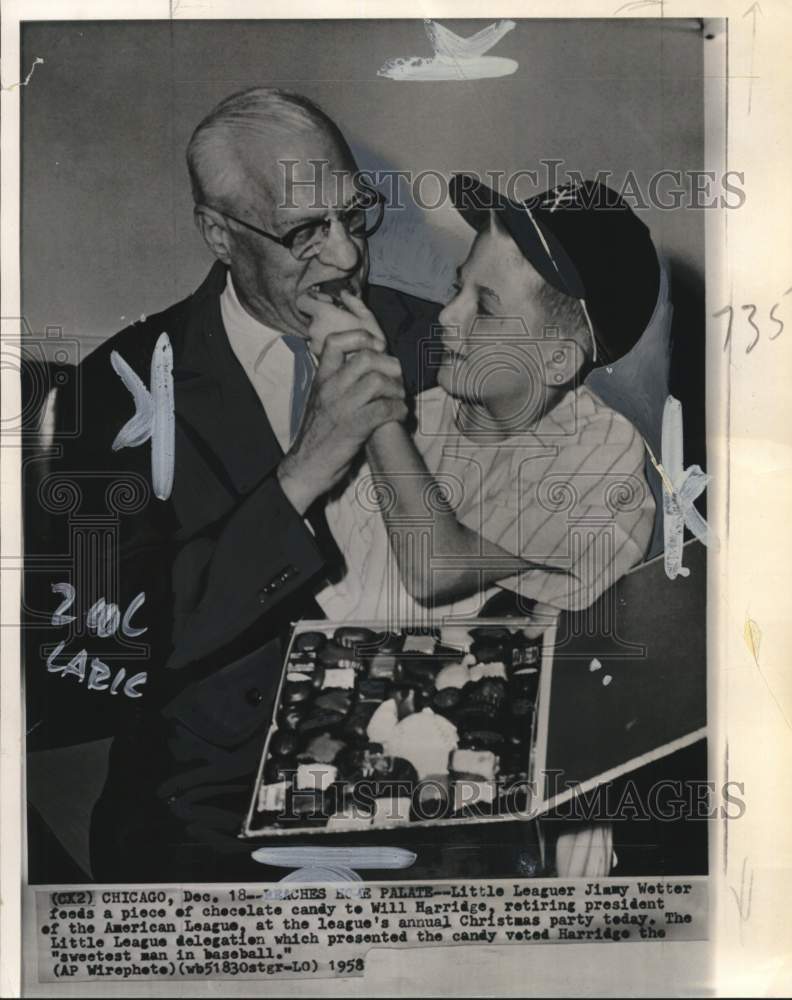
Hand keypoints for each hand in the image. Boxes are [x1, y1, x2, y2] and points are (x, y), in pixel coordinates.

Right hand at [277, 330, 406, 513]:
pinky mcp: (353, 428)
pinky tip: (399, 415)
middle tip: (397, 379)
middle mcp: (329, 388)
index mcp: (321, 379)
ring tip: (398, 399)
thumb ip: (338, 381)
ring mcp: (341, 407)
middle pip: (366, 357)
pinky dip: (399, 410)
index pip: (335, 342)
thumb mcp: (321, 400)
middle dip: (390, 365)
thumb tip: (367, 364)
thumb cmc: (318, 434)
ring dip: (396, 389)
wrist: (305, 467)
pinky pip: (384, 409)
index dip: (361, 337)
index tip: (377, 347)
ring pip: (378, 381)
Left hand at [300, 289, 386, 356]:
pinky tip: (340, 345)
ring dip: (324, 330)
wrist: (368, 370)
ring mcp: (313, 344)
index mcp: (324, 314)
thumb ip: (353, 302)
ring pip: (313, 331)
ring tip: (341, 334)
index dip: (312, 299)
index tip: (326, 302)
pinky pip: (317, 344)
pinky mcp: (316, 356)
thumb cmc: (370, 342)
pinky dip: (324, 342)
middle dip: (322, 317)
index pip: (302, 301)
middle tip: (339, 320)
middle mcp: (314, 328)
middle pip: (310, 317)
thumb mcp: (367, 317)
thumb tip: (344, 294)